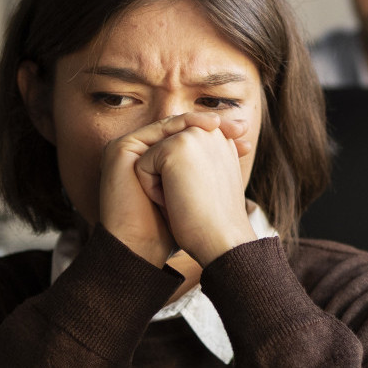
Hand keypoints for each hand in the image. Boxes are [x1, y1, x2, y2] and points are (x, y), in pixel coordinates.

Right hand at [98, 113, 249, 265]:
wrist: (142, 245)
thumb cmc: (170, 231)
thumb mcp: (197, 198)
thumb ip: (209, 173)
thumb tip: (243, 150)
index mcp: (154, 165)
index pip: (189, 142)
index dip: (218, 139)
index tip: (246, 142)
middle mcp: (141, 155)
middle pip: (182, 131)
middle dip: (213, 126)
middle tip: (242, 128)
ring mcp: (130, 151)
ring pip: (170, 127)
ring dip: (197, 122)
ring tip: (221, 125)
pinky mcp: (121, 149)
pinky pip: (155, 131)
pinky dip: (179, 128)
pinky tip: (203, 129)